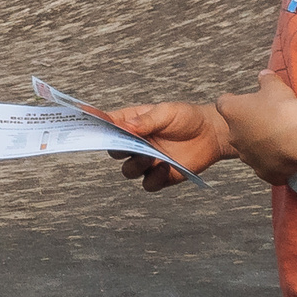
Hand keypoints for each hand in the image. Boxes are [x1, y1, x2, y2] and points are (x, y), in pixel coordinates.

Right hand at [104, 99, 230, 191]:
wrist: (212, 133)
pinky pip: (148, 184)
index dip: (95, 121)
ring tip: (151, 157)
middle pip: (114, 150)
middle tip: (127, 144)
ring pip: (128, 170)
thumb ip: (145, 121)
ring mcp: (147, 161)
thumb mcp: (166, 112)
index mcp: (132, 123)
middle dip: (117, 148)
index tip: (84, 116)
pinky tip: (166, 167)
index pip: (108, 124)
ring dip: (136, 165)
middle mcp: (136, 143)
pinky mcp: (161, 176)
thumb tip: (125, 127)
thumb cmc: (187, 117)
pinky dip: (154, 178)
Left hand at [214, 71, 296, 182]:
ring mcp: (247, 156)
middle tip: (268, 122)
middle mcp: (234, 135)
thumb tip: (264, 76)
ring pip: (250, 151)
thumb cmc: (282, 106)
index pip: (224, 104)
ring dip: (261, 147)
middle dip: (249, 127)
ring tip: (280, 141)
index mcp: (231, 111)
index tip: (246, 102)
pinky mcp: (264, 172)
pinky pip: (267, 169)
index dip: (235, 102)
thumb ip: (266, 80)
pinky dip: (274, 166)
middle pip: (236, 130)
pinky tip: (286, 159)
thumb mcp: (274, 85)